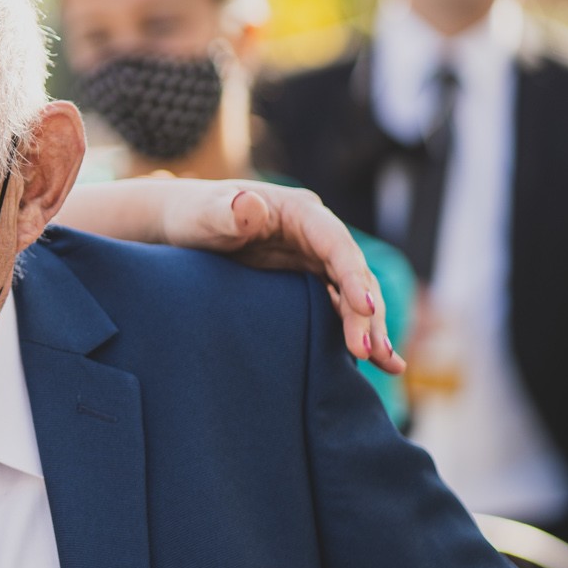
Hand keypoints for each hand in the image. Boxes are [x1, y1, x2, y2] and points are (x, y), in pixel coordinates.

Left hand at [159, 178, 403, 374]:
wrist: (180, 227)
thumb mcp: (204, 214)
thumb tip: (250, 205)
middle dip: (365, 313)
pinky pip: (339, 305)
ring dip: (370, 327)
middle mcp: (316, 234)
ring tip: (386, 363)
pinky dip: (356, 329)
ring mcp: (314, 258)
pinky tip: (376, 359)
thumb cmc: (192, 215)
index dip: (353, 277)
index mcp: (299, 211)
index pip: (337, 245)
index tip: (365, 309)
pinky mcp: (306, 280)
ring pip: (353, 294)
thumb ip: (225, 212)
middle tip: (369, 353)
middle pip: (353, 274)